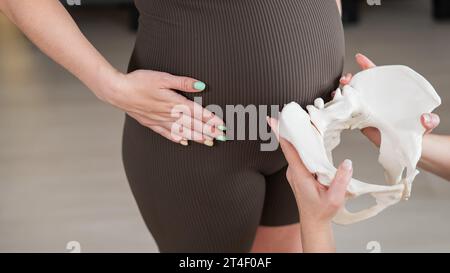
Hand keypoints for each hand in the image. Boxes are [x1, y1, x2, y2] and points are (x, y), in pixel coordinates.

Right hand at [100, 70, 225, 145]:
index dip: (211, 120)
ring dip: (196, 137)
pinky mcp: (151, 123)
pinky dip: (177, 138)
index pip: (197, 112)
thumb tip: (201, 86)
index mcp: (174, 102)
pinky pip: (167, 133)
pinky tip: (184, 142)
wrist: (118, 91)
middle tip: (221, 137)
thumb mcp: (163, 77)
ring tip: (209, 142)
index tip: (222, 125)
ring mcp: (160, 120)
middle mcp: (169, 114)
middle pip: (193, 124)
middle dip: (208, 131)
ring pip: (182, 131)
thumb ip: (183, 82)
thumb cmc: (139, 81)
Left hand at [267, 118, 352, 224]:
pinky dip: (302, 145)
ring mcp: (294, 171)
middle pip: (291, 145)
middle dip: (290, 128)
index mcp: (299, 174)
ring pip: (295, 150)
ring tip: (301, 120)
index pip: (288, 150)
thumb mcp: (335, 199)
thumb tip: (347, 163)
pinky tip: (308, 138)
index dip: (280, 134)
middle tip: (289, 111)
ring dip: (297, 136)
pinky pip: (298, 155)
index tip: (272, 120)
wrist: (314, 222)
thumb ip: (341, 181)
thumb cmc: (321, 212)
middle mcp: (293, 171)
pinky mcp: (298, 172)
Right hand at [339, 53, 439, 146]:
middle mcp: (377, 100)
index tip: (359, 58)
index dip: (368, 66)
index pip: (379, 76)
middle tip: (346, 79)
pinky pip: (347, 111)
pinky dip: (339, 106)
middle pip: (361, 84)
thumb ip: (430, 120)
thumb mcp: (427, 122)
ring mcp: (367, 110)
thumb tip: (425, 119)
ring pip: (351, 96)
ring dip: (343, 90)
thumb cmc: (418, 131)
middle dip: (350, 78)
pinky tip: (335, 102)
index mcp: (390, 94)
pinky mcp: (360, 121)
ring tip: (340, 89)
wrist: (407, 146)